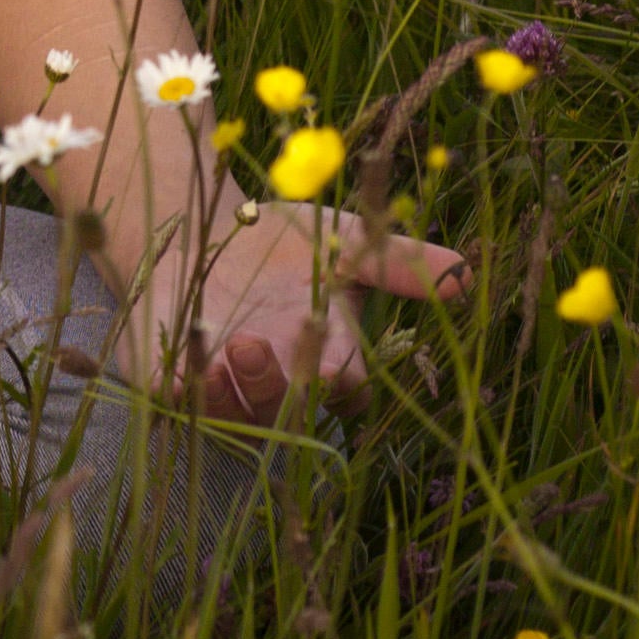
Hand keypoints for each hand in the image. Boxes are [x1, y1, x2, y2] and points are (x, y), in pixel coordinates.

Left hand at [126, 193, 469, 420]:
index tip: (335, 368)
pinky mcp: (174, 374)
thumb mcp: (341, 240)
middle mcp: (280, 377)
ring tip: (234, 347)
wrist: (197, 226)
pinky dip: (184, 389)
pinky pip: (180, 400)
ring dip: (236, 391)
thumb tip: (463, 273)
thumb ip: (396, 260)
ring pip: (238, 413)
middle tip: (265, 347)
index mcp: (326, 353)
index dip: (342, 387)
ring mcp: (226, 383)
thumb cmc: (279, 240)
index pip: (347, 392)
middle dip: (282, 387)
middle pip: (291, 409)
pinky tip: (183, 369)